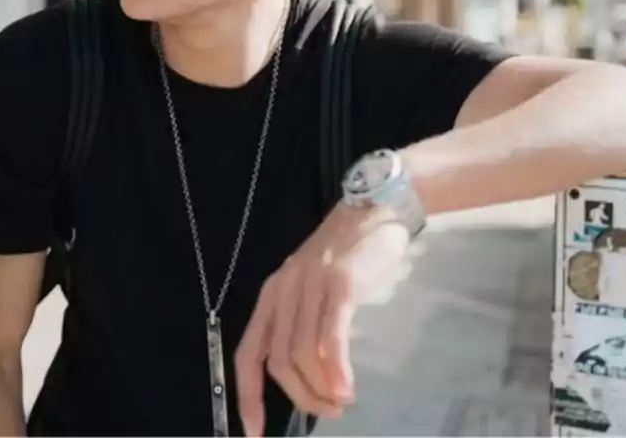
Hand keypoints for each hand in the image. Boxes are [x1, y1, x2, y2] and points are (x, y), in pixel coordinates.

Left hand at [234, 203, 411, 436]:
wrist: (378, 209)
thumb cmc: (349, 254)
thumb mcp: (314, 289)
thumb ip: (305, 324)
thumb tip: (312, 377)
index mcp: (272, 295)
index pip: (248, 354)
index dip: (247, 397)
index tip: (255, 431)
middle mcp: (284, 290)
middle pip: (278, 361)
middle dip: (300, 397)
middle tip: (327, 412)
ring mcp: (311, 285)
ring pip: (302, 353)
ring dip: (321, 388)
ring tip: (341, 401)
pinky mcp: (340, 283)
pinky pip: (330, 337)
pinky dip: (337, 369)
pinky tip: (346, 388)